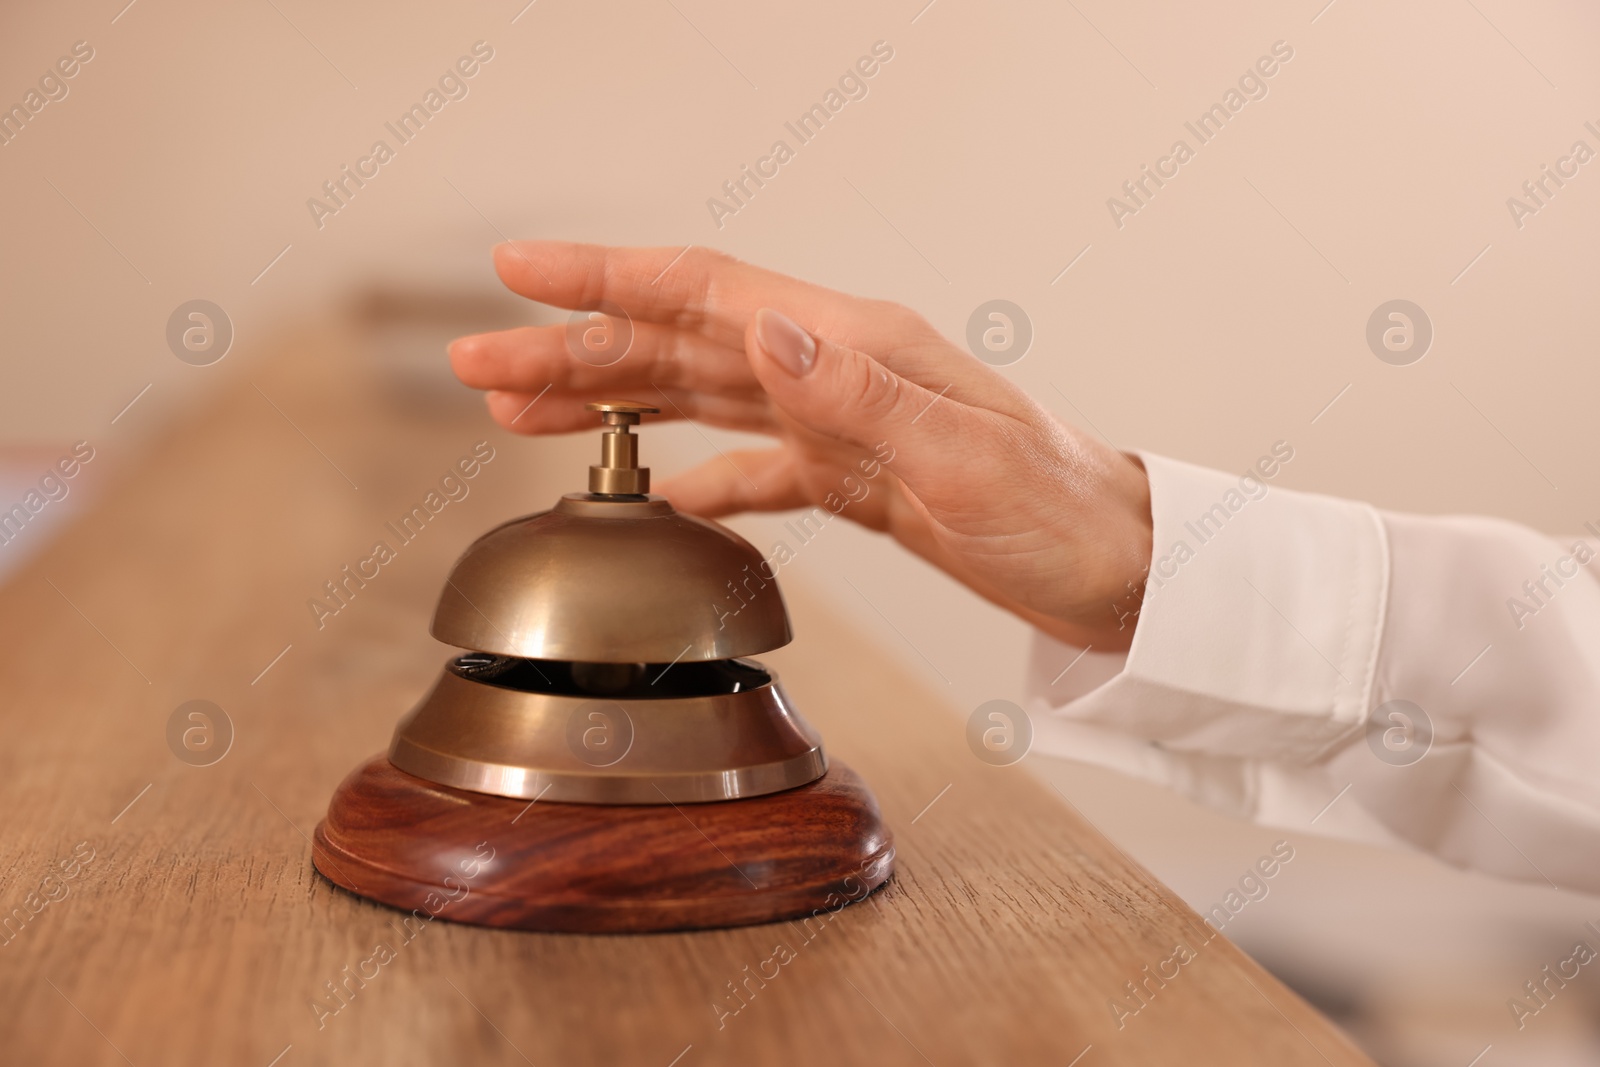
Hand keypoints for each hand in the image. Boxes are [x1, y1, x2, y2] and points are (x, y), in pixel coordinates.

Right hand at [448, 242, 1152, 650]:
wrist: (1120, 568)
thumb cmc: (1061, 510)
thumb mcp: (961, 455)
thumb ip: (857, 394)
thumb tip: (763, 328)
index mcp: (855, 346)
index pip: (705, 291)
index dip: (606, 277)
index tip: (518, 272)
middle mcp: (838, 372)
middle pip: (679, 344)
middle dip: (573, 349)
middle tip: (479, 367)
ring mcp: (841, 426)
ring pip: (701, 400)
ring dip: (612, 403)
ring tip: (528, 417)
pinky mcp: (855, 481)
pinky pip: (755, 471)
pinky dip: (697, 478)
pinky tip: (660, 494)